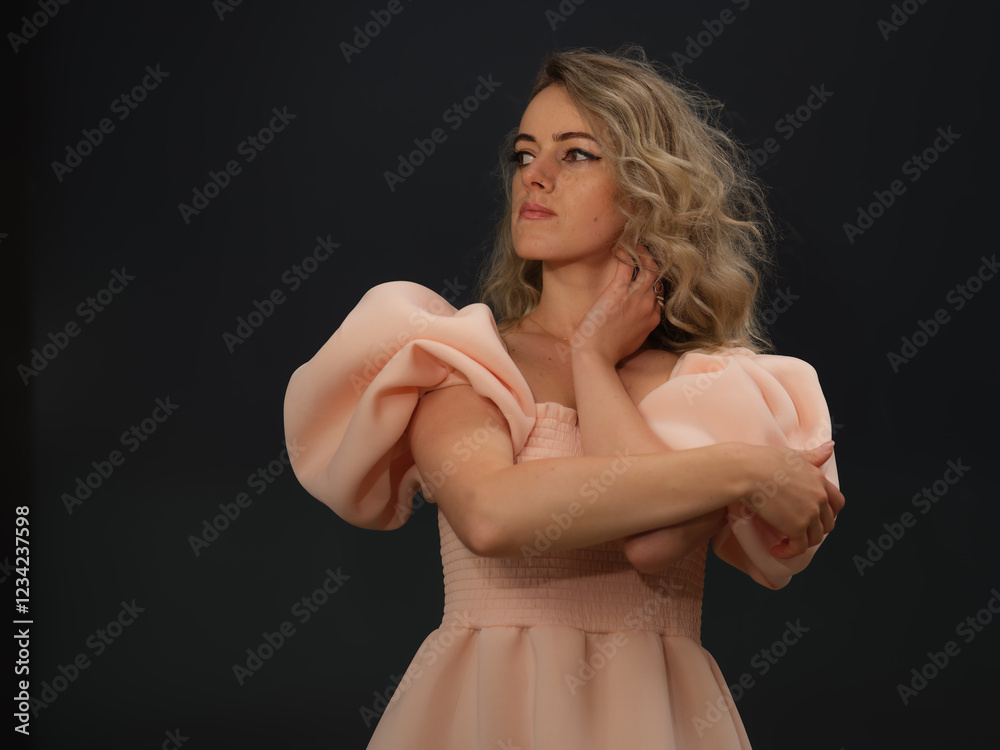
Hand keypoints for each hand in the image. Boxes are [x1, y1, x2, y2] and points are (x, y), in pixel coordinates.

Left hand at [568, 246, 662, 364]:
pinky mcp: (618, 292)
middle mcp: (648, 306)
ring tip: (637, 244)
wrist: (596, 356)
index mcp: (652, 319)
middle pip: (657, 279)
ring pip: (650, 268)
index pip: (659, 295)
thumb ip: (637, 328)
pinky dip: (627, 252)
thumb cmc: (607, 352)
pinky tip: (623, 244)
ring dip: (645, 254)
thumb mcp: (631, 341)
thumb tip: (631, 321)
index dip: (653, 285)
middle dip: (653, 265)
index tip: (646, 275)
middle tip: (646, 253)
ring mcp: (636, 298)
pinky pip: (627, 265)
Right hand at [731, 441, 844, 558]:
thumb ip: (814, 455)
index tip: (815, 518)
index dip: (829, 513)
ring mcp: (810, 513)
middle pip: (828, 523)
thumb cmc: (764, 460)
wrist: (747, 472)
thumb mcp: (793, 455)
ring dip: (801, 542)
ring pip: (815, 538)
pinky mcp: (796, 527)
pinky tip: (776, 550)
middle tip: (796, 530)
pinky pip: (799, 548)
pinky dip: (788, 552)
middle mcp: (819, 497)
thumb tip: (831, 446)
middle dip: (814, 529)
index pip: (838, 502)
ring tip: (785, 541)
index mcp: (820, 480)